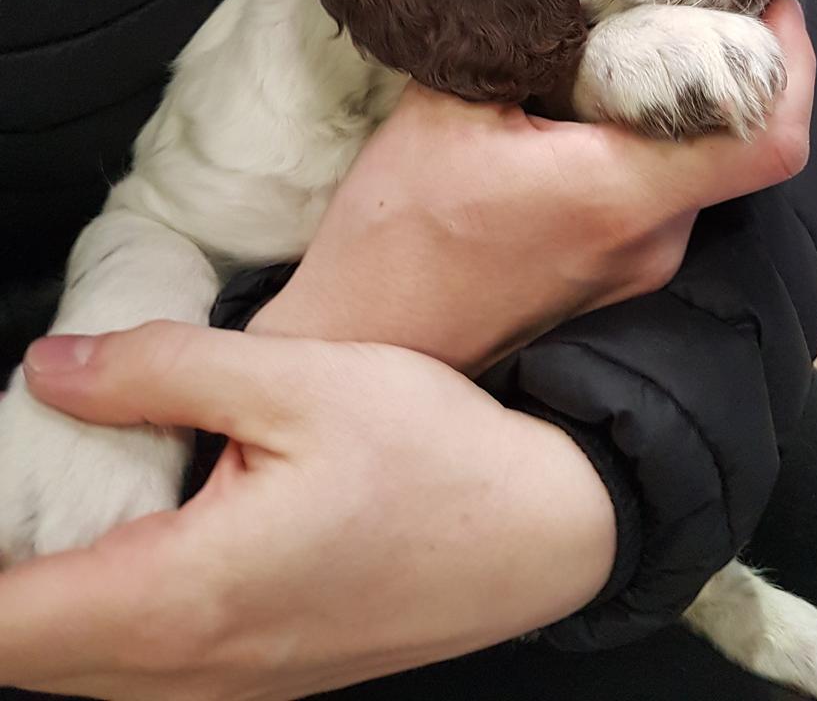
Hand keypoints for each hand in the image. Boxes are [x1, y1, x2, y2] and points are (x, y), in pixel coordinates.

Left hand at [0, 321, 617, 700]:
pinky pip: (135, 672)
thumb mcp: (300, 378)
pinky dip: (100, 614)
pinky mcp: (260, 681)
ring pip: (77, 673)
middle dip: (3, 571)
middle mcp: (192, 670)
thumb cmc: (435, 456)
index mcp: (185, 595)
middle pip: (26, 659)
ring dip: (45, 600)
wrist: (542, 530)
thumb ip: (160, 369)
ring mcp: (229, 689)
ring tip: (62, 499)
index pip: (4, 624)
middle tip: (23, 468)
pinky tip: (133, 537)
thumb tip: (51, 368)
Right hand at [252, 0, 813, 370]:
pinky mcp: (617, 272)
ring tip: (638, 26)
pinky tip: (597, 92)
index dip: (791, 63)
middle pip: (739, 138)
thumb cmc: (396, 234)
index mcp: (623, 194)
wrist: (368, 343)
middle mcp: (655, 239)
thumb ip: (526, 39)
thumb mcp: (448, 108)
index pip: (767, 138)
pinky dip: (653, 135)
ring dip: (687, 98)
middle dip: (731, 59)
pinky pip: (663, 189)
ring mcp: (640, 264)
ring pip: (699, 162)